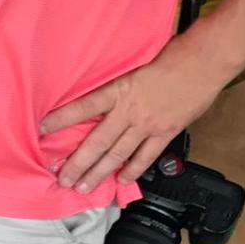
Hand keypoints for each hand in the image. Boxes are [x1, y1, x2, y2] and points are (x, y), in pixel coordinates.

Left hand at [39, 33, 234, 193]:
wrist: (203, 62)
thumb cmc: (170, 57)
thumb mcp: (134, 66)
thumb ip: (118, 86)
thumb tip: (101, 98)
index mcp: (118, 90)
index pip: (82, 107)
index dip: (60, 119)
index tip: (41, 130)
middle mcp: (129, 110)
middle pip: (97, 141)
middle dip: (77, 162)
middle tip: (62, 177)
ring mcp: (147, 124)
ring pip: (117, 154)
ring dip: (99, 172)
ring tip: (83, 186)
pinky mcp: (166, 133)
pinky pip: (145, 157)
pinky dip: (132, 170)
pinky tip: (121, 180)